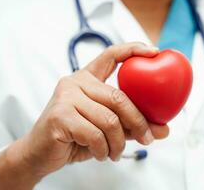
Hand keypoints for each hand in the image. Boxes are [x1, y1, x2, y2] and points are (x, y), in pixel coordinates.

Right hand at [0, 43, 169, 189]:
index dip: (133, 50)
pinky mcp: (59, 116)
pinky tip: (100, 153)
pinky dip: (103, 149)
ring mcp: (65, 97)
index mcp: (86, 79)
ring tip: (114, 153)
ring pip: (109, 120)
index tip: (154, 52)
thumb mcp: (107, 129)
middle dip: (138, 122)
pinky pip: (95, 134)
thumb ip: (131, 125)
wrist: (39, 153)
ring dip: (118, 143)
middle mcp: (75, 82)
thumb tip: (164, 129)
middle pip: (118, 97)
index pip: (111, 55)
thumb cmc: (74, 137)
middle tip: (147, 139)